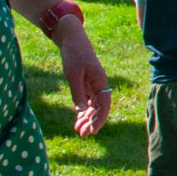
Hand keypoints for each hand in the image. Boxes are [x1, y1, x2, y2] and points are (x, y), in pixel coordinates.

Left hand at [53, 20, 110, 136]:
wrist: (72, 40)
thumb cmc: (74, 55)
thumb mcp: (73, 74)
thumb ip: (77, 92)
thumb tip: (81, 110)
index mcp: (100, 81)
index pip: (104, 104)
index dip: (100, 119)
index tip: (93, 130)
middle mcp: (99, 85)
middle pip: (99, 108)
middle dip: (92, 122)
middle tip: (82, 135)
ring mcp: (93, 85)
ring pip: (93, 107)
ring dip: (87, 119)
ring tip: (79, 131)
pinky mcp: (86, 85)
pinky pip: (87, 102)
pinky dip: (83, 111)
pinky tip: (78, 120)